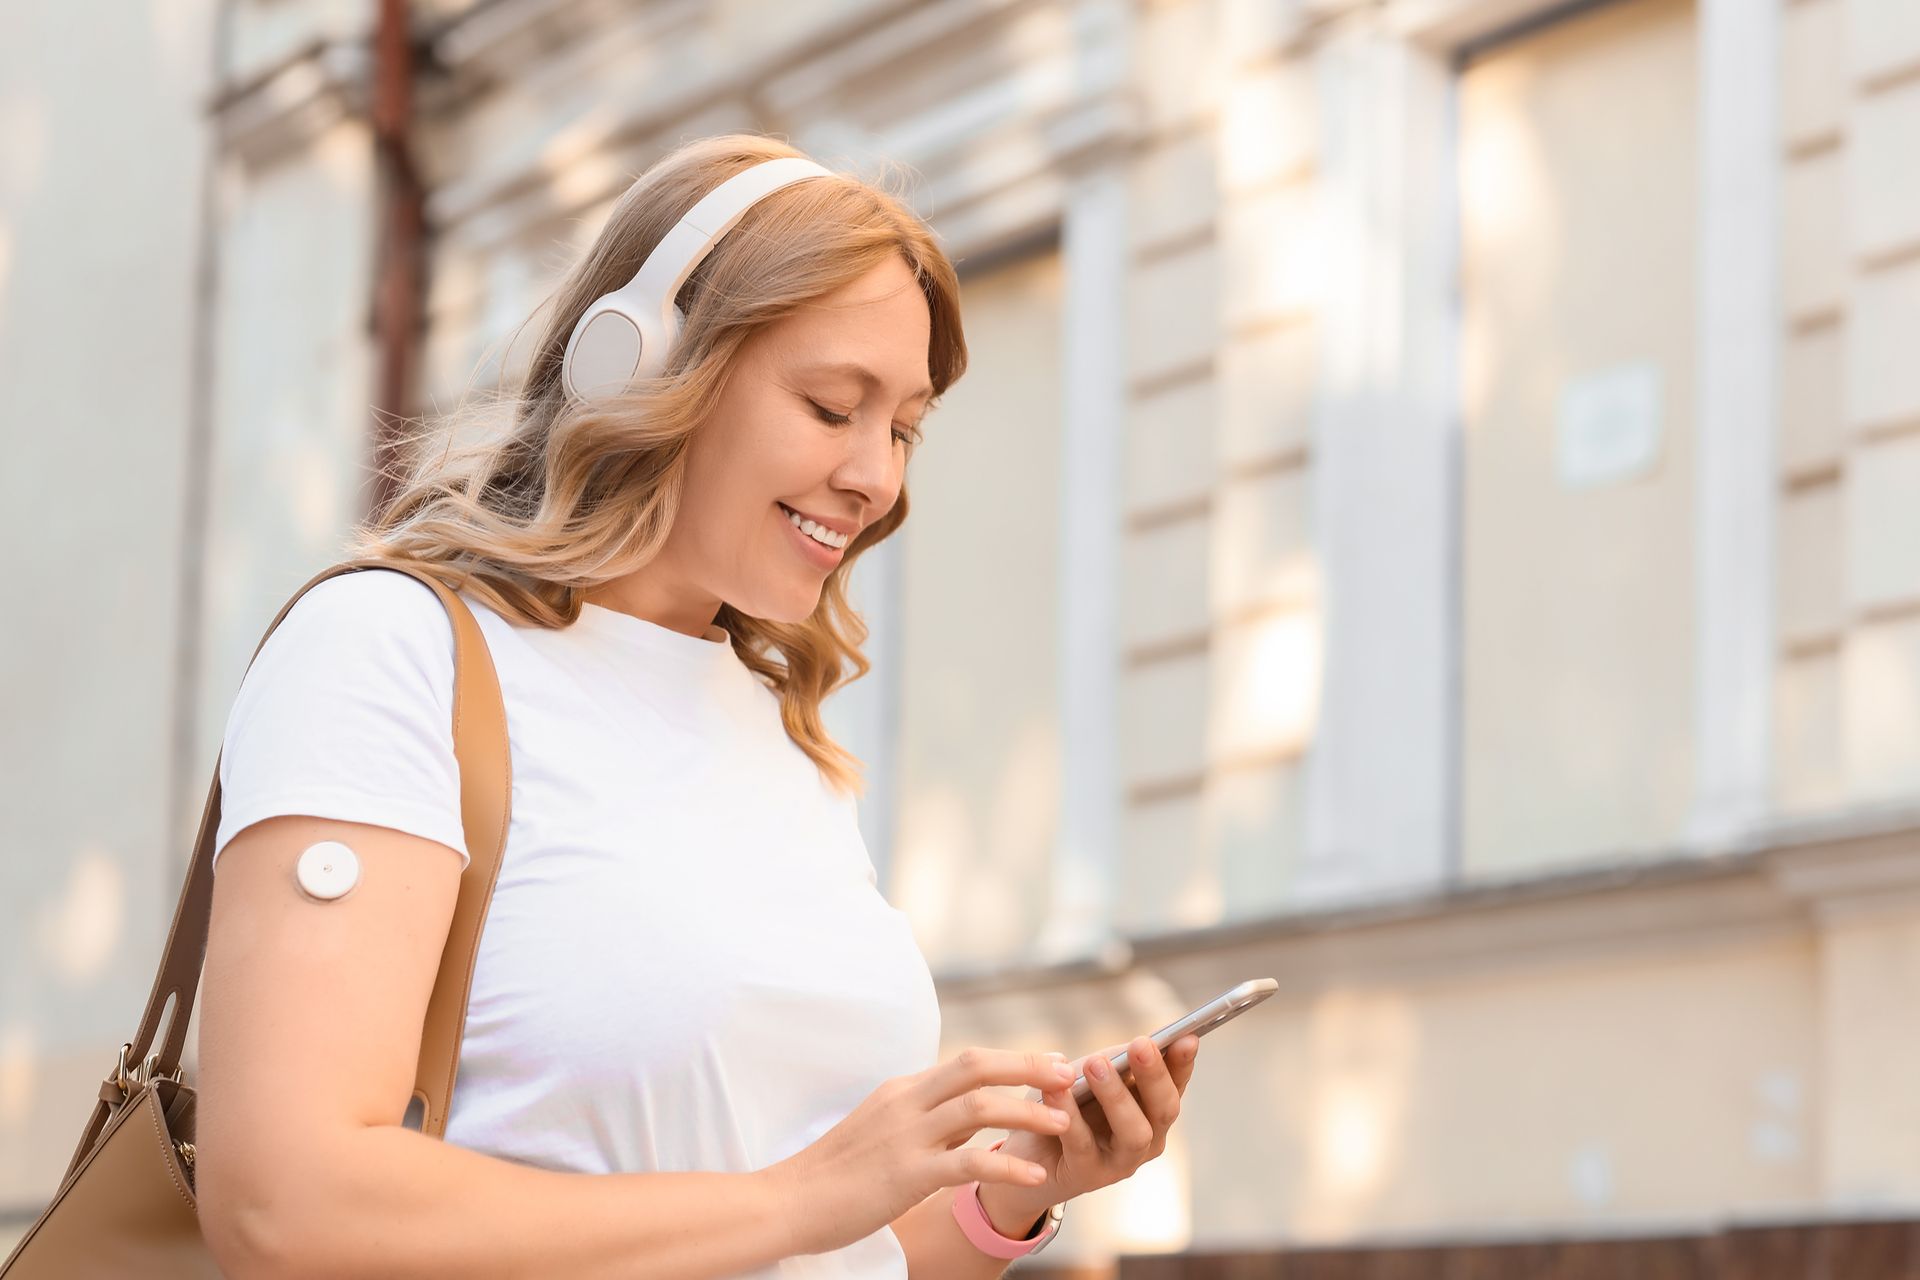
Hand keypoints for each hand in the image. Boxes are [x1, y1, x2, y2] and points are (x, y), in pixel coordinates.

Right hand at [762, 1047, 1080, 1256]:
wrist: (787, 1202)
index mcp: (902, 1091)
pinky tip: (1033, 1176)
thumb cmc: (833, 1175)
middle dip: (1028, 1067)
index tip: (1049, 1066)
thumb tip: (965, 1120)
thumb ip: (921, 1120)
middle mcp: (906, 1102)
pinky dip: (1005, 1165)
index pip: (966, 1062)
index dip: (1012, 1061)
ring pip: (979, 1107)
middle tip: (1069, 1074)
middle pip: (977, 1066)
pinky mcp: (905, 1174)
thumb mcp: (880, 1132)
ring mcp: (906, 1136)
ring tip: (1062, 1122)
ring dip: (1026, 1111)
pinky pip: (967, 1163)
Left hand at [986, 1033, 1199, 1226]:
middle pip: (1165, 1108)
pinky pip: (1082, 1144)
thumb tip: (1129, 1046)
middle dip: (1154, 1074)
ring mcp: (1122, 1161)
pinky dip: (1069, 1114)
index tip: (1187, 1037)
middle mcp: (1147, 1137)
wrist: (1024, 1155)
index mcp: (1151, 1108)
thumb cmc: (1062, 1107)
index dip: (1183, 1061)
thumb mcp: (1085, 1076)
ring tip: (1096, 1064)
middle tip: (1141, 1044)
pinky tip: (1054, 1090)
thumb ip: (1108, 1062)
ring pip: (1134, 1132)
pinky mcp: (1088, 1175)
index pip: (1175, 1082)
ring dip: (1117, 1096)